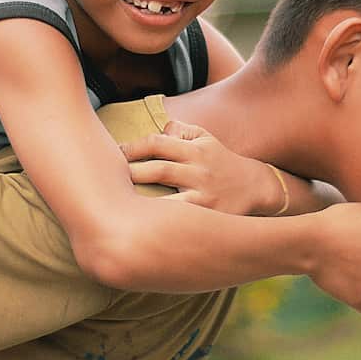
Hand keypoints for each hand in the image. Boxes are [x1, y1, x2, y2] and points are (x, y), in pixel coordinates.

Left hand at [121, 120, 283, 215]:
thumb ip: (180, 131)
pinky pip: (181, 220)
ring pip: (168, 198)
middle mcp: (200, 171)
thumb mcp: (206, 138)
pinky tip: (141, 229)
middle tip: (105, 181)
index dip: (132, 149)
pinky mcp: (209, 216)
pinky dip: (161, 224)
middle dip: (130, 174)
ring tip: (116, 206)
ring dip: (141, 202)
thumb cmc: (221, 161)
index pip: (157, 144)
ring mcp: (204, 196)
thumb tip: (156, 131)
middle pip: (158, 170)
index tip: (112, 156)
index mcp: (195, 149)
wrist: (255, 187)